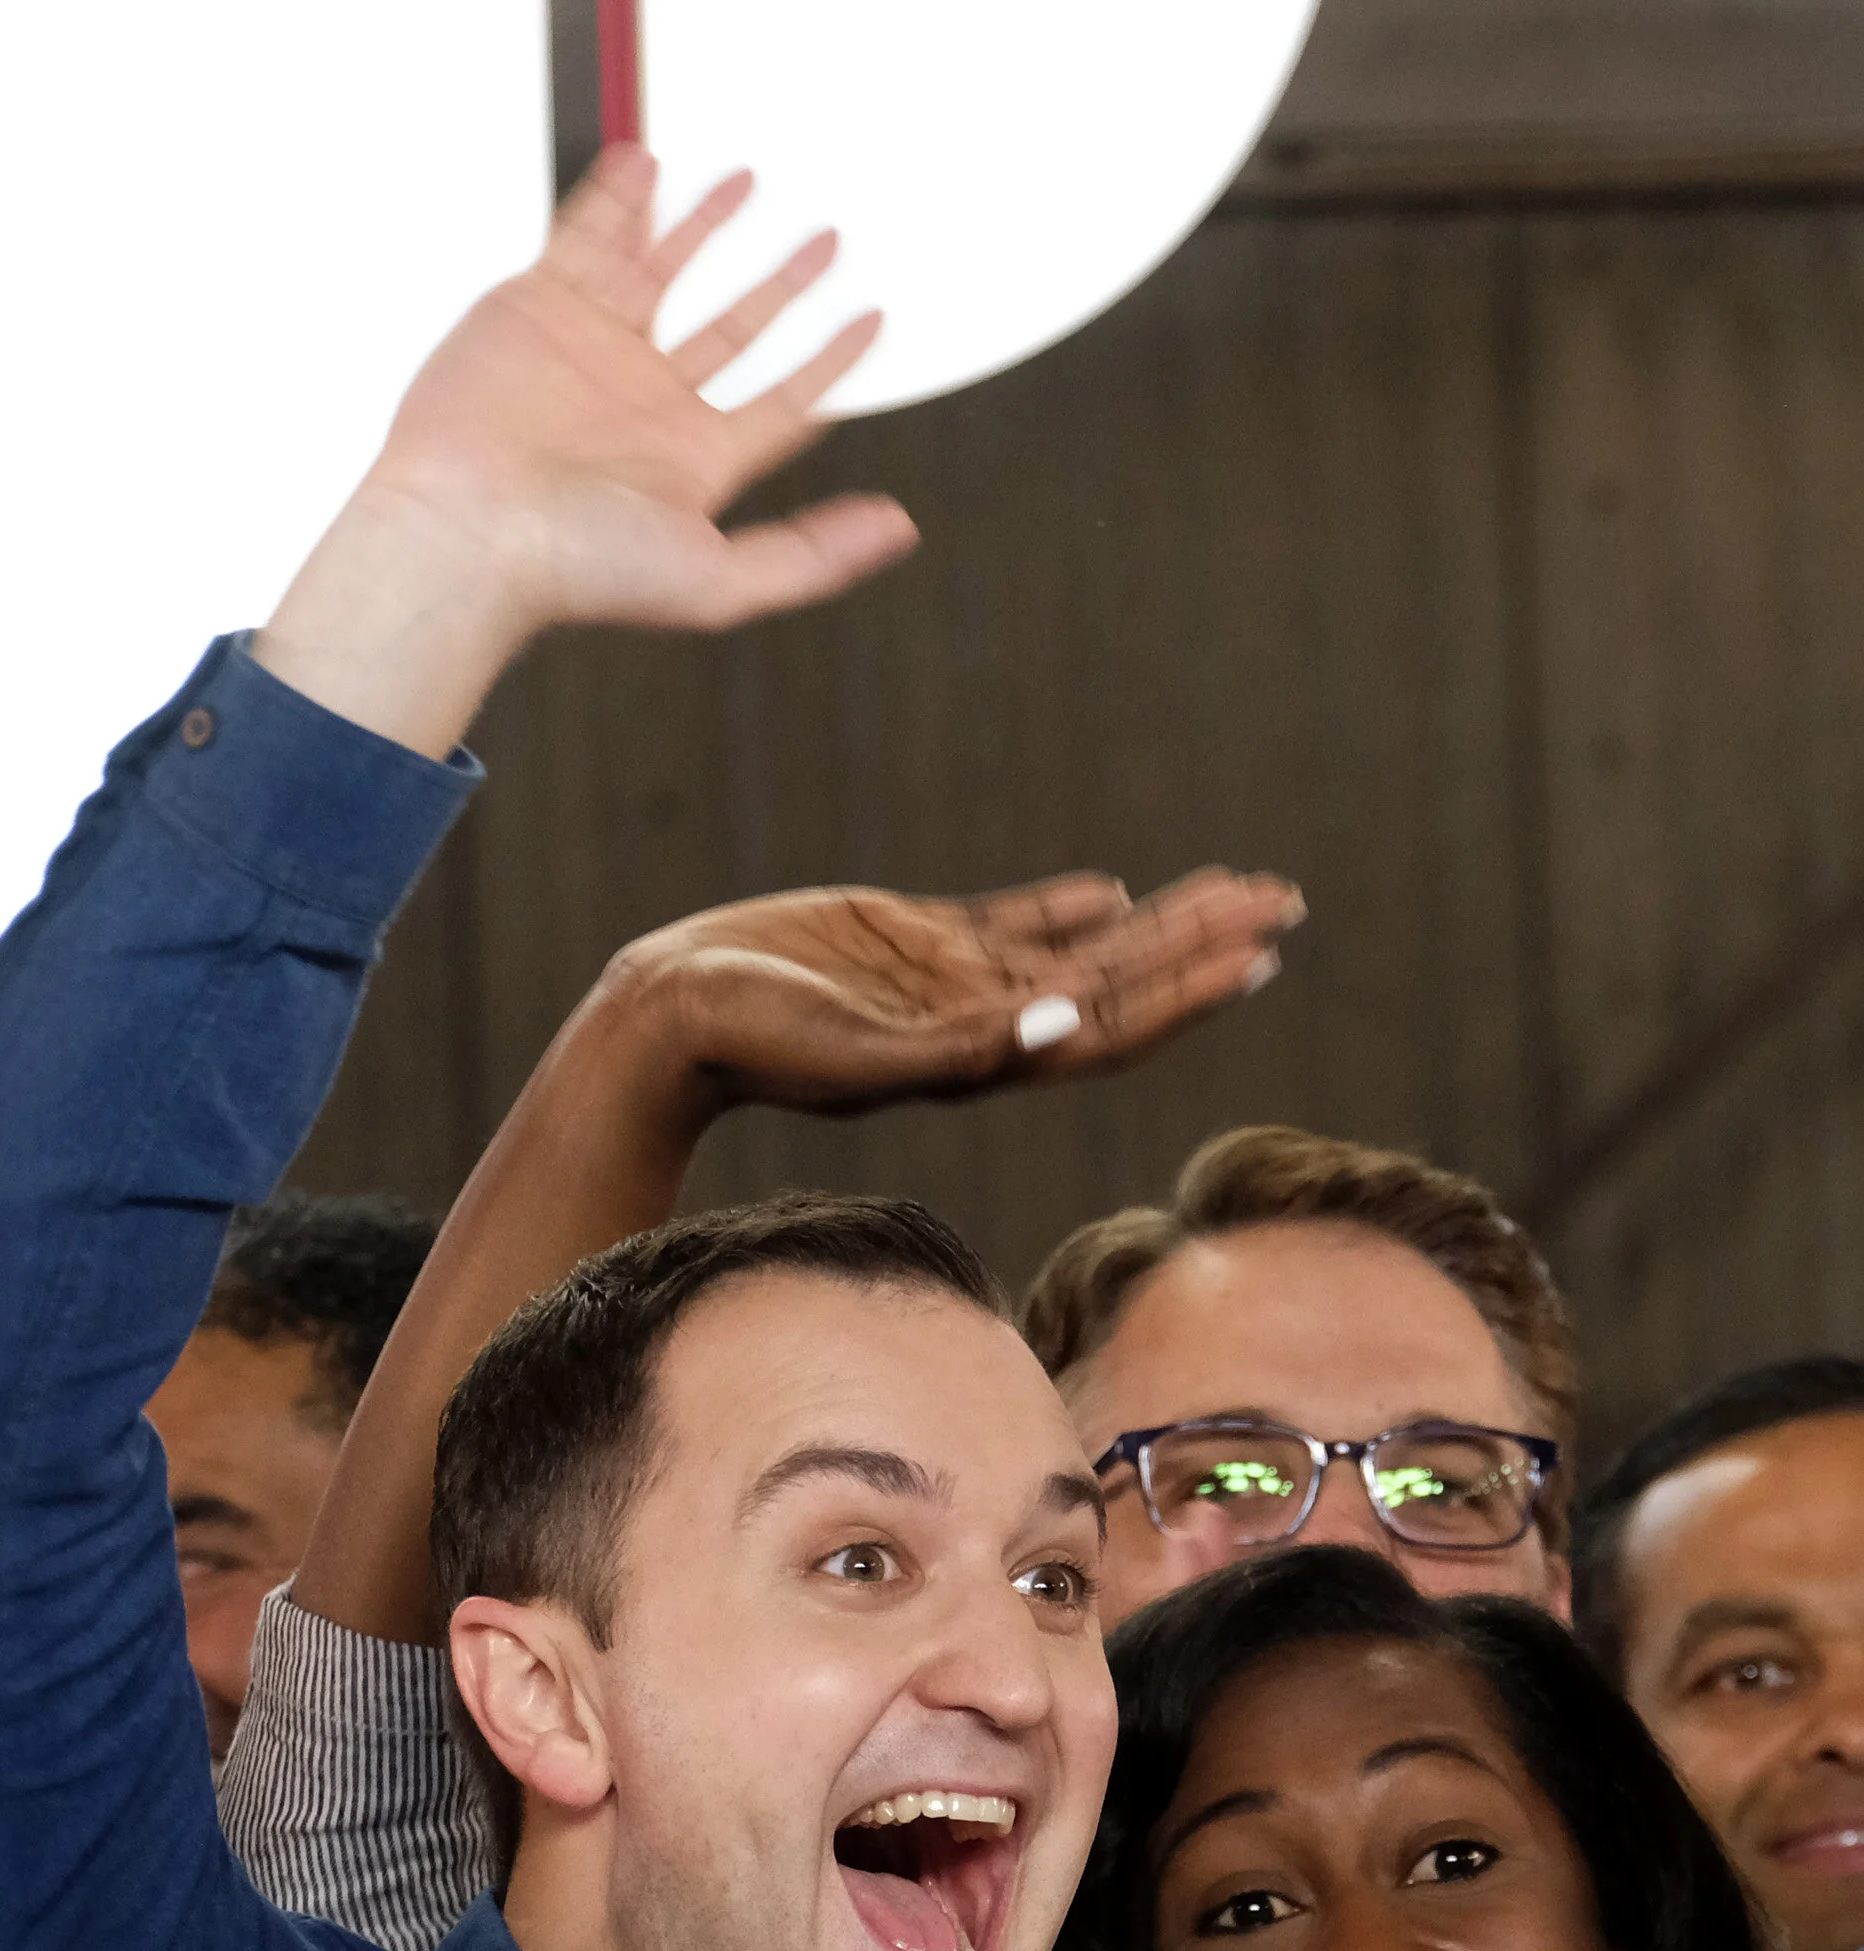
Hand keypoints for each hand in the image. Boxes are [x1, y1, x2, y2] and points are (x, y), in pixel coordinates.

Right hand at [257, 146, 916, 752]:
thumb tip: (895, 531)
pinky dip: (619, 198)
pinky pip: (589, 235)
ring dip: (706, 226)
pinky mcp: (540, 306)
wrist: (467, 532)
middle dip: (783, 284)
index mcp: (694, 461)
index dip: (830, 361)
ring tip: (747, 183)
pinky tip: (652, 168)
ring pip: (666, 271)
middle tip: (826, 242)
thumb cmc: (575, 569)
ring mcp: (596, 349)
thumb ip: (810, 556)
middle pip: (736, 327)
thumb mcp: (718, 580)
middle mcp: (648, 402)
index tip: (871, 321)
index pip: (782, 401)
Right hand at [580, 866, 1306, 1136]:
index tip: (1259, 950)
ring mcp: (949, 985)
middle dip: (1203, 944)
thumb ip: (955, 1047)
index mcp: (982, 1055)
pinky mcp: (909, 943)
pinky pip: (1010, 925)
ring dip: (1159, 923)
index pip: (1111, 1024)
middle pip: (1119, 984)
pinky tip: (1117, 894)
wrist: (669, 1020)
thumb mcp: (856, 1051)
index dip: (1188, 991)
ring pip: (1081, 950)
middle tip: (1286, 899)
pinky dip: (1069, 910)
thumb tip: (1060, 1027)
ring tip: (1236, 890)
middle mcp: (981, 1024)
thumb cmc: (752, 1043)